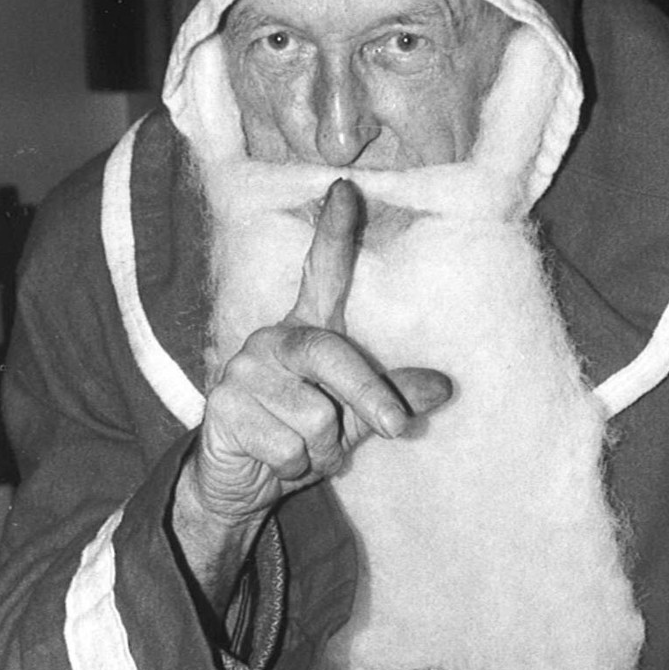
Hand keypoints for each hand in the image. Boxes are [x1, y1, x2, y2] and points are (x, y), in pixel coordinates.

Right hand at [173, 178, 451, 598]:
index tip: (347, 188)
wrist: (241, 481)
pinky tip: (275, 460)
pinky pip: (286, 444)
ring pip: (315, 415)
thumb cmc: (301, 440)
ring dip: (321, 450)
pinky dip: (293, 466)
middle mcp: (273, 340)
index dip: (334, 235)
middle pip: (333, 355)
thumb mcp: (354, 419)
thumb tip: (445, 387)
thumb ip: (391, 396)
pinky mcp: (223, 404)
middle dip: (372, 398)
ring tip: (302, 449)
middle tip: (399, 428)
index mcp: (306, 332)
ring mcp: (243, 368)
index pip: (320, 276)